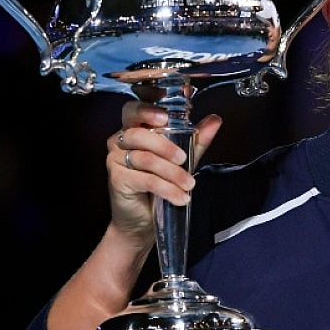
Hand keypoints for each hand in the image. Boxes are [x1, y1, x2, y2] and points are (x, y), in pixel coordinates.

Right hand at [108, 100, 222, 238]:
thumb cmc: (159, 183)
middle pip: (140, 134)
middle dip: (166, 146)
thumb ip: (196, 139)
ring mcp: (115, 159)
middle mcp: (120, 140)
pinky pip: (145, 179)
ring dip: (172, 173)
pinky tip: (180, 197)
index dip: (148, 109)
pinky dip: (166, 188)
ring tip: (189, 185)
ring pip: (146, 158)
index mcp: (133, 128)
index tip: (166, 116)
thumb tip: (214, 120)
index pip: (134, 110)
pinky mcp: (116, 179)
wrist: (143, 219)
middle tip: (184, 159)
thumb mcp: (181, 159)